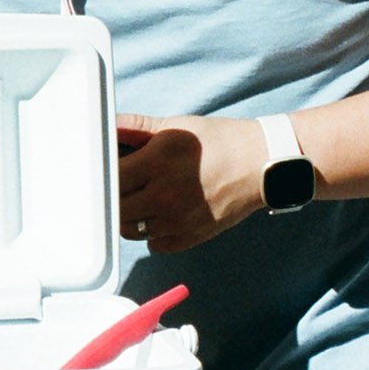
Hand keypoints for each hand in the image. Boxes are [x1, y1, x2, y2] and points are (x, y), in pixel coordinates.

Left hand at [115, 112, 269, 253]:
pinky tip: (159, 215)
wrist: (263, 164)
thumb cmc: (219, 141)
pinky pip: (155, 245)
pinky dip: (151, 234)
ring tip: (141, 200)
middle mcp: (166, 195)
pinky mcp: (193, 237)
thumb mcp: (176, 126)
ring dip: (130, 217)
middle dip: (114, 198)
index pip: (110, 180)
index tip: (107, 172)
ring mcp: (179, 220)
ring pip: (131, 230)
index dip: (105, 176)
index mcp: (158, 163)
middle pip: (116, 209)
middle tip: (123, 187)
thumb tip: (107, 125)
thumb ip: (136, 127)